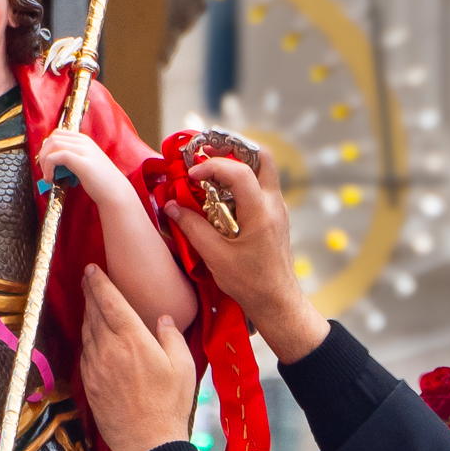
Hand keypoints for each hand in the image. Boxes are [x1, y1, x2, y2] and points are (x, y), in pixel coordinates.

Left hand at [38, 129, 130, 207]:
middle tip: (44, 170)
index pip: (58, 134)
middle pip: (53, 137)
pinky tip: (50, 179)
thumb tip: (51, 161)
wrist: (116, 193)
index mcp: (85, 140)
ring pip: (53, 144)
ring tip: (47, 176)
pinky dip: (48, 167)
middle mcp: (84, 142)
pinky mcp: (82, 162)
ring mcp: (84, 150)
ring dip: (44, 160)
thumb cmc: (100, 183)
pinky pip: (56, 157)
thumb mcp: (85, 165)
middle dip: (43, 153)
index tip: (45, 162)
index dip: (47, 147)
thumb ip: (72, 159)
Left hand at [80, 265, 197, 450]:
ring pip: (87, 332)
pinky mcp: (89, 384)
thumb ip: (171, 336)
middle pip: (94, 313)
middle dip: (90, 292)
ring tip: (91, 303)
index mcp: (133, 340)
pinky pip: (85, 353)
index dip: (100, 282)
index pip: (110, 301)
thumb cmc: (170, 406)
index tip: (93, 269)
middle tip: (88, 278)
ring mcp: (96, 368)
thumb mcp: (183, 366)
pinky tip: (92, 336)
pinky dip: (87, 338)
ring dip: (87, 314)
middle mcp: (109, 350)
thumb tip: (162, 319)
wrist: (148, 443)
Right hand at [164, 151, 327, 364]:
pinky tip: (220, 195)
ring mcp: (277, 209)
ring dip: (237, 164)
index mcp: (261, 213)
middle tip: (207, 154)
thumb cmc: (251, 284)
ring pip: (262, 169)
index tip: (191, 175)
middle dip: (233, 148)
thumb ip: (193, 229)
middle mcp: (274, 204)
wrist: (278, 302)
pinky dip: (240, 182)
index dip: (213, 167)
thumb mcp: (216, 257)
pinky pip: (259, 187)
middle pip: (261, 156)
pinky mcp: (274, 217)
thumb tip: (171, 207)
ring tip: (210, 172)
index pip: (239, 172)